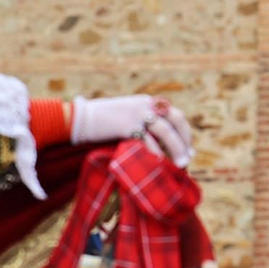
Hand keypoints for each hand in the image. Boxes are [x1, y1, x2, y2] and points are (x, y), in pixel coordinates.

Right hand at [72, 96, 193, 166]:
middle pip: (176, 121)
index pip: (175, 115)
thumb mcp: (126, 118)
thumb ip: (142, 126)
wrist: (79, 118)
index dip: (185, 133)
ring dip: (177, 149)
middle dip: (185, 141)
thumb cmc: (101, 123)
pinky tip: (160, 164)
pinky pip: (148, 141)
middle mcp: (146, 104)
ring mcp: (137, 113)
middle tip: (188, 158)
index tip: (189, 149)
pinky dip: (157, 153)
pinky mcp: (128, 125)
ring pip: (166, 132)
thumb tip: (159, 145)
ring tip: (181, 165)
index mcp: (147, 102)